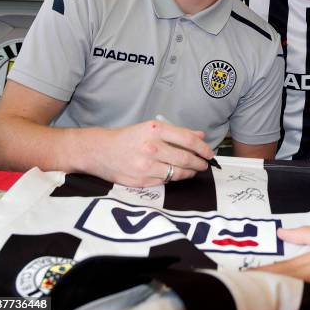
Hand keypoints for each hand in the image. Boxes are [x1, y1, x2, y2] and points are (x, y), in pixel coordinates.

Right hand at [85, 119, 214, 186]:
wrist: (99, 151)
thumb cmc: (128, 138)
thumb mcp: (152, 128)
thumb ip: (177, 132)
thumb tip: (200, 135)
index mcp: (155, 130)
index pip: (188, 140)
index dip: (203, 148)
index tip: (209, 153)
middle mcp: (151, 147)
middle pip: (185, 159)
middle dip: (199, 163)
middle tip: (204, 164)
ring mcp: (145, 166)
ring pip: (177, 173)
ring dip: (189, 173)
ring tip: (192, 170)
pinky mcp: (141, 181)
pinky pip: (165, 181)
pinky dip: (172, 178)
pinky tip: (173, 174)